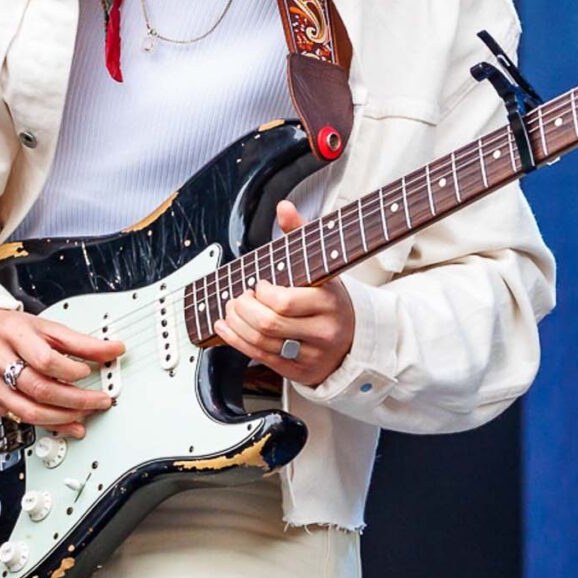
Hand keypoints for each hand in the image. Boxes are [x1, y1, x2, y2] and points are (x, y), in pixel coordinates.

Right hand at [0, 307, 122, 437]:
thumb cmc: (13, 331)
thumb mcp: (47, 328)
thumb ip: (81, 342)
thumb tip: (113, 350)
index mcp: (12, 334)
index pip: (45, 360)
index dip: (71, 371)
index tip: (87, 373)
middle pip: (39, 389)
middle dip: (75, 401)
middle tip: (98, 401)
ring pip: (29, 412)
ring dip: (63, 419)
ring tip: (84, 416)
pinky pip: (19, 419)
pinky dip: (46, 425)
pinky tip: (63, 423)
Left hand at [212, 200, 355, 384]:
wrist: (352, 339)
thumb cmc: (328, 298)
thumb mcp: (321, 265)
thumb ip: (300, 234)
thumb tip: (284, 207)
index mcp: (329, 301)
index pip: (284, 301)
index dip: (261, 292)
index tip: (258, 284)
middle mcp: (322, 330)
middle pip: (269, 323)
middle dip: (243, 308)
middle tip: (239, 297)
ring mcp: (310, 353)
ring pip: (261, 341)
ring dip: (236, 323)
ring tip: (232, 309)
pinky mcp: (297, 370)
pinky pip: (259, 357)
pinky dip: (235, 340)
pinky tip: (225, 327)